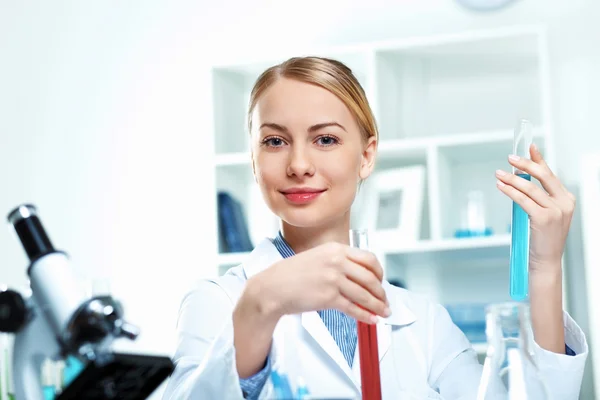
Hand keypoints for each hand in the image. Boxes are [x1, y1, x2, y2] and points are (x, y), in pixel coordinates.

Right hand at [248, 241, 389, 323]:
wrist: (273, 287)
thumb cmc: (292, 274)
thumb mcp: (317, 257)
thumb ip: (338, 262)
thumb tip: (360, 278)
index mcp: (335, 249)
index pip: (368, 258)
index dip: (379, 272)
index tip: (381, 281)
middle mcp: (336, 261)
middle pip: (370, 278)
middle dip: (381, 292)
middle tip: (385, 301)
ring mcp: (333, 279)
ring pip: (364, 295)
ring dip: (377, 306)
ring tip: (383, 312)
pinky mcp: (328, 297)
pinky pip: (353, 308)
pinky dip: (365, 316)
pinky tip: (371, 319)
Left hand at [495, 143, 575, 272]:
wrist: (546, 261)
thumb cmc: (543, 238)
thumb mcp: (546, 214)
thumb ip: (539, 198)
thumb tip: (522, 180)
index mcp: (567, 199)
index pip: (551, 175)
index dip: (539, 159)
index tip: (530, 147)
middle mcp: (564, 203)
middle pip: (543, 176)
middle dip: (525, 164)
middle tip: (510, 158)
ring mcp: (556, 210)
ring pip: (530, 188)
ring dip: (512, 178)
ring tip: (499, 173)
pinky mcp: (543, 218)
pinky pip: (523, 200)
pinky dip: (510, 191)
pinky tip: (501, 186)